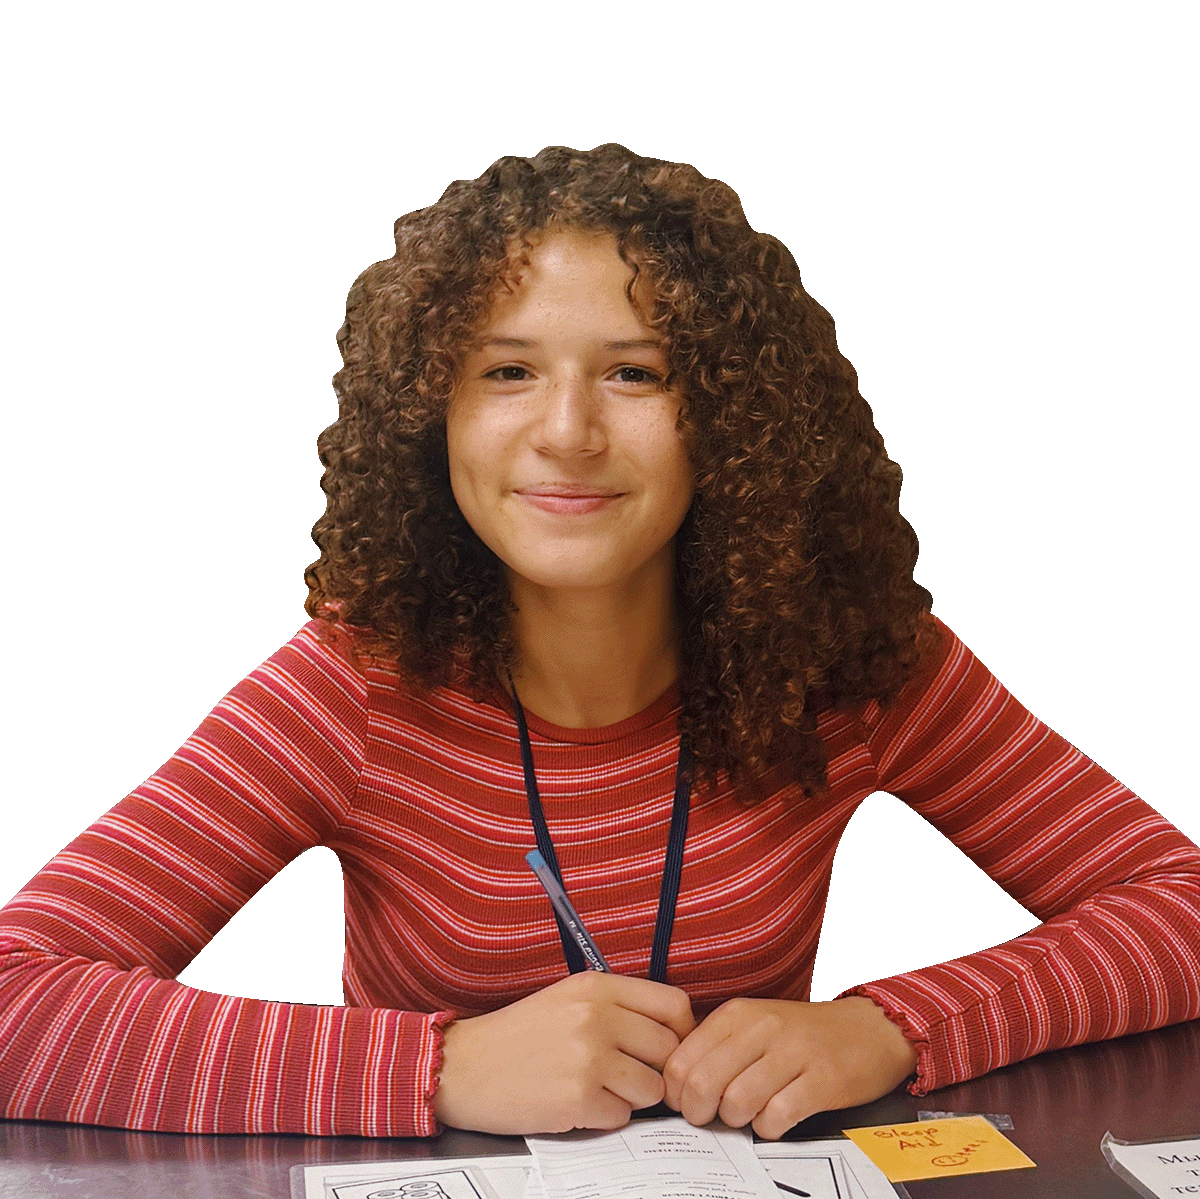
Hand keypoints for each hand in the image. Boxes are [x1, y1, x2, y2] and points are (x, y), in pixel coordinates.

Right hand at [433, 971, 694, 1134]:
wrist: (464, 1066)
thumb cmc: (517, 1035)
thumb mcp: (567, 997)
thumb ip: (617, 1006)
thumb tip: (670, 1029)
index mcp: (597, 986)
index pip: (673, 1004)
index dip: (682, 1030)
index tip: (672, 1046)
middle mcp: (596, 1016)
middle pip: (669, 1049)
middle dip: (656, 1068)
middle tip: (632, 1075)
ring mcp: (588, 1058)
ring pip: (651, 1088)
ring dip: (632, 1096)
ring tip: (600, 1088)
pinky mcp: (577, 1099)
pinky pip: (621, 1116)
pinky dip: (605, 1117)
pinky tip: (579, 1104)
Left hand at [662, 996, 917, 1139]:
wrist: (870, 1029)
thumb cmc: (804, 1034)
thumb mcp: (754, 1024)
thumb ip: (717, 1047)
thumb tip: (675, 1083)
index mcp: (737, 1013)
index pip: (681, 1060)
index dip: (677, 1094)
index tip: (688, 1104)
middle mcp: (762, 1027)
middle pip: (703, 1083)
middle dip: (700, 1112)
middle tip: (713, 1117)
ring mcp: (793, 1051)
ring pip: (737, 1102)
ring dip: (738, 1121)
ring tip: (749, 1114)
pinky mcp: (822, 1079)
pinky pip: (777, 1116)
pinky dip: (770, 1127)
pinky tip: (776, 1118)